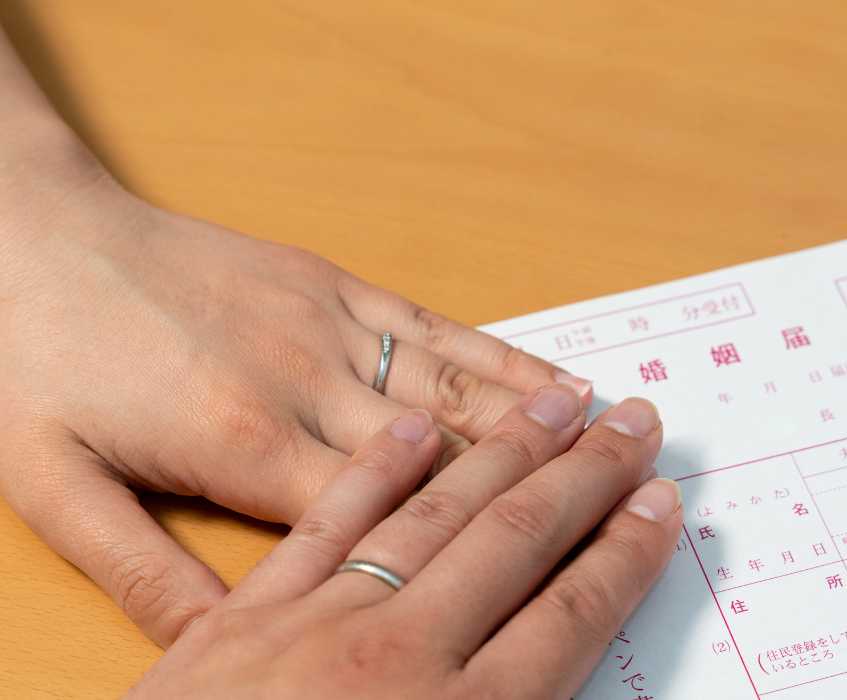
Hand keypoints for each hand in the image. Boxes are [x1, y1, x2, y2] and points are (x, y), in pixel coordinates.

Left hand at [0, 161, 591, 646]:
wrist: (30, 233)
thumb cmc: (37, 358)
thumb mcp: (54, 486)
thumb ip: (144, 573)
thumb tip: (209, 648)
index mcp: (251, 453)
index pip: (405, 519)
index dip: (500, 536)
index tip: (578, 547)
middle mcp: (308, 388)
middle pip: (456, 449)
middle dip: (553, 470)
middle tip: (639, 477)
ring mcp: (325, 328)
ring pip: (456, 383)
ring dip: (542, 412)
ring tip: (619, 428)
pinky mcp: (327, 285)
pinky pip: (429, 326)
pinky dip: (497, 351)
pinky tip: (544, 369)